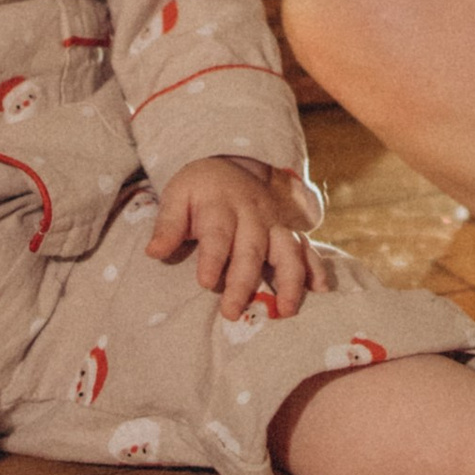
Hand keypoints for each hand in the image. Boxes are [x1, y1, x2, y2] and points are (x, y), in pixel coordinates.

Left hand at [147, 158, 313, 319]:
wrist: (231, 163)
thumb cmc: (199, 190)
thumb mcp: (177, 196)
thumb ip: (168, 224)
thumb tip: (154, 252)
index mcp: (221, 206)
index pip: (217, 233)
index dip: (213, 257)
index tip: (204, 282)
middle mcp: (252, 215)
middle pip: (251, 249)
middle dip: (243, 280)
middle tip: (231, 311)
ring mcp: (274, 223)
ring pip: (287, 250)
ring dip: (289, 280)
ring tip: (286, 310)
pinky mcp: (288, 231)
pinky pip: (307, 248)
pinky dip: (316, 267)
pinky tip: (320, 290)